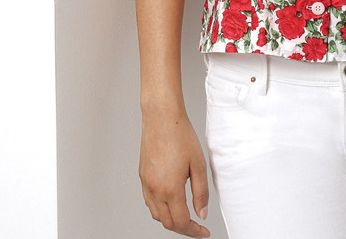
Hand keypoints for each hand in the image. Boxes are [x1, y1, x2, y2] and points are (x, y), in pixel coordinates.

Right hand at [139, 106, 210, 236]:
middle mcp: (155, 189)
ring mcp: (146, 184)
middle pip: (167, 222)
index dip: (194, 231)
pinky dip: (160, 208)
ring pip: (157, 214)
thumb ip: (201, 193)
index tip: (203, 232)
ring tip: (185, 214)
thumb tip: (201, 213)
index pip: (181, 222)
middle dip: (183, 228)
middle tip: (197, 226)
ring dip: (171, 219)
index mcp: (170, 188)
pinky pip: (149, 202)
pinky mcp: (142, 176)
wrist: (162, 118)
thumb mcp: (198, 164)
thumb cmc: (180, 135)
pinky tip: (171, 201)